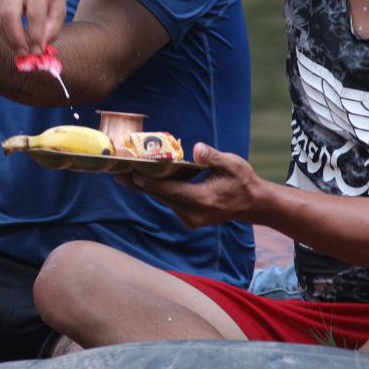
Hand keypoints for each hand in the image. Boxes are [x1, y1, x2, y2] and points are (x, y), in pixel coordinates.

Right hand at [0, 0, 69, 54]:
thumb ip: (53, 27)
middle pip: (9, 15)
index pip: (34, 13)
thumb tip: (39, 46)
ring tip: (20, 49)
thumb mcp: (60, 6)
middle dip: (16, 38)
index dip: (35, 35)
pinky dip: (4, 31)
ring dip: (9, 38)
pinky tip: (15, 38)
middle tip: (24, 53)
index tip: (38, 51)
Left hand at [121, 142, 265, 228]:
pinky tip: (143, 180)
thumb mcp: (233, 164)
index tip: (132, 174)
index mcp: (203, 200)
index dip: (150, 182)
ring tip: (125, 175)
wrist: (251, 204)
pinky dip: (157, 191)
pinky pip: (169, 202)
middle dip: (139, 184)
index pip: (170, 190)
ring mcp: (190, 219)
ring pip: (163, 199)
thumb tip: (198, 149)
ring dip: (146, 188)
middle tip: (117, 174)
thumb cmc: (242, 181)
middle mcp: (193, 213)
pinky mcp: (188, 219)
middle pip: (161, 196)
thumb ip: (213, 157)